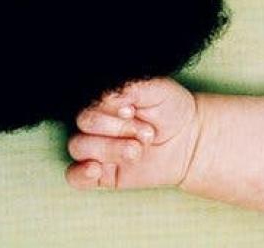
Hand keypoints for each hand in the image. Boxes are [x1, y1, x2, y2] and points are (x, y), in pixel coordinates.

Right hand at [66, 78, 198, 189]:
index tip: (133, 110)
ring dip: (110, 149)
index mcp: (104, 99)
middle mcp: (96, 123)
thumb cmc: (170, 109)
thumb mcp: (156, 89)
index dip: (111, 107)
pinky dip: (80, 173)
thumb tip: (105, 94)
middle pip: (84, 123)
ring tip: (137, 151)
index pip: (89, 101)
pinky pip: (74, 176)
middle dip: (117, 129)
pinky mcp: (100, 174)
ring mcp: (96, 148)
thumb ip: (130, 88)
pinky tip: (97, 169)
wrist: (190, 139)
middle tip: (146, 133)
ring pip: (78, 147)